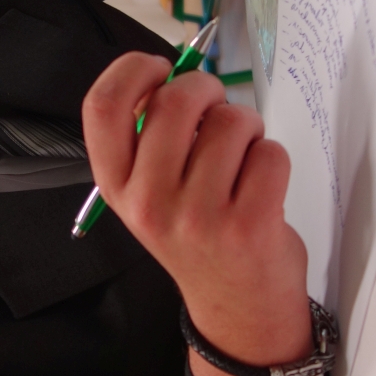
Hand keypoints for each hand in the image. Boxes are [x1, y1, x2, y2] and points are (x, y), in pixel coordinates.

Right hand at [82, 53, 318, 375]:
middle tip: (217, 110)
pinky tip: (261, 186)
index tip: (161, 69)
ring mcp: (198, 215)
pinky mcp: (248, 224)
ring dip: (247, 127)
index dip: (133, 70)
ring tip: (241, 160)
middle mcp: (149, 202)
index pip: (103, 107)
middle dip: (208, 89)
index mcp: (117, 187)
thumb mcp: (153, 194)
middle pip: (175, 100)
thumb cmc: (197, 237)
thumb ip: (152, 137)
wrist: (236, 307)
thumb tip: (179, 74)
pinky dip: (273, 158)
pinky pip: (269, 152)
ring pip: (232, 122)